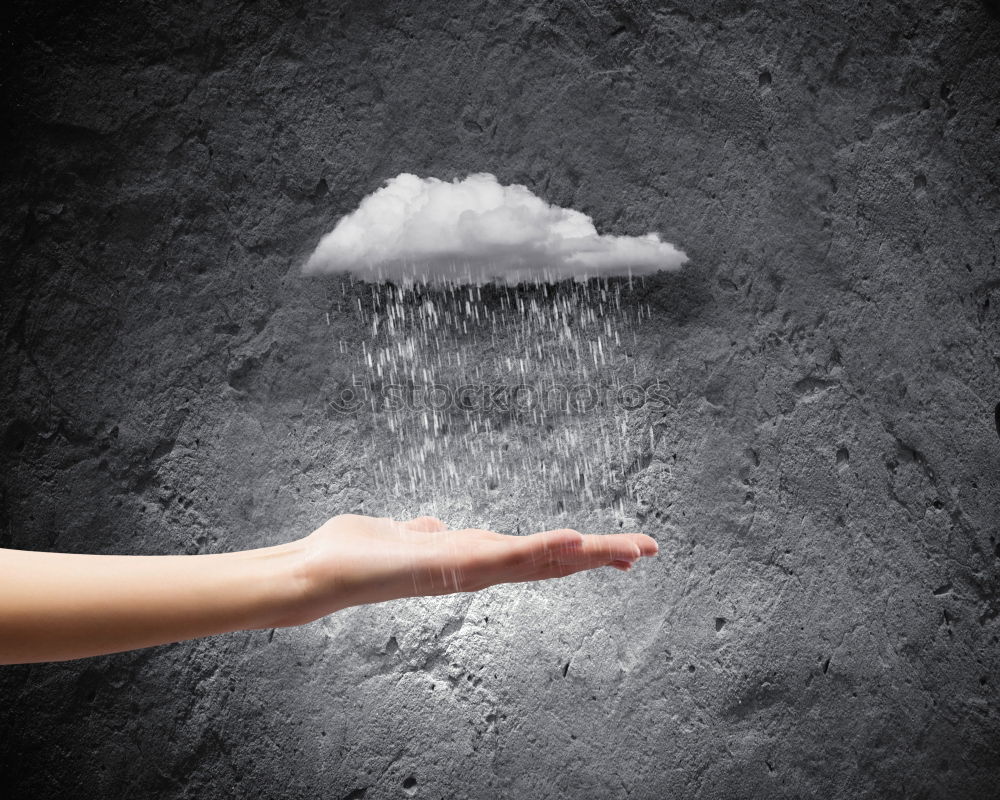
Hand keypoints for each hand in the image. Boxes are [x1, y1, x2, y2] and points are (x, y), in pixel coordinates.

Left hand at [283, 514, 658, 624]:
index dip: (577, 551)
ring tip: (630, 548)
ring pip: (539, 561)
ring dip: (586, 554)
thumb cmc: (355, 554)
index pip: (535, 555)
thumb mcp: (399, 535)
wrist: (317, 572)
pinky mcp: (449, 568)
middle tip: (649, 549)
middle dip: (600, 556)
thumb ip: (422, 533)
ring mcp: (466, 572)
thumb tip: (431, 525)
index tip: (618, 548)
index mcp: (470, 558)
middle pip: (550, 562)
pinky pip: (502, 559)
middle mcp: (476, 569)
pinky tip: (572, 542)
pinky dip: (540, 550)